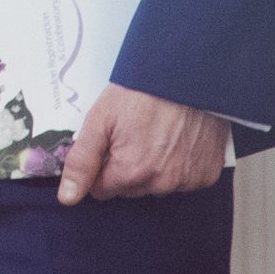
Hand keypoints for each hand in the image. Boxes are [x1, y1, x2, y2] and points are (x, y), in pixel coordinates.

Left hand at [55, 85, 229, 203]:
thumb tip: (68, 198)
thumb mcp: (101, 118)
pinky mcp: (206, 174)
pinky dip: (179, 165)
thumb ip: (82, 161)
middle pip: (129, 189)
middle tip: (134, 134)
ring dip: (153, 168)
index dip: (101, 165)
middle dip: (126, 168)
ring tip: (157, 134)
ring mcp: (186, 181)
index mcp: (131, 172)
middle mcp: (161, 184)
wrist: (188, 75)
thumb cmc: (142, 92)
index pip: (102, 189)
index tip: (110, 143)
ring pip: (156, 186)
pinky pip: (184, 181)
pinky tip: (178, 141)